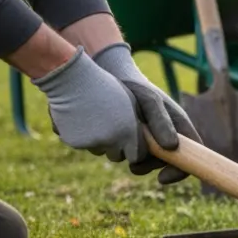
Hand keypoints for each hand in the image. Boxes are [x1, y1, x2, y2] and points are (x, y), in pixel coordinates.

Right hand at [32, 46, 148, 163]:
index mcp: (129, 131)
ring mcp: (92, 143)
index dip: (136, 148)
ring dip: (99, 142)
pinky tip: (82, 120)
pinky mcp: (74, 143)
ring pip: (99, 151)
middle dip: (117, 147)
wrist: (72, 80)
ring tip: (97, 120)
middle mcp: (111, 141)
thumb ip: (144, 124)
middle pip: (117, 156)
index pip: (138, 155)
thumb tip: (164, 144)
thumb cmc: (108, 88)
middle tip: (113, 129)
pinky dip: (83, 137)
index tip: (134, 140)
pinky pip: (82, 145)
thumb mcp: (132, 103)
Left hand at [93, 43, 200, 184]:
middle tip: (134, 164)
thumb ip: (161, 121)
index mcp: (179, 128)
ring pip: (143, 162)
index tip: (162, 178)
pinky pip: (125, 156)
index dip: (181, 171)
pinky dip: (118, 153)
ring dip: (131, 160)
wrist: (110, 81)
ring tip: (119, 146)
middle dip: (149, 166)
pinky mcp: (128, 143)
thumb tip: (171, 147)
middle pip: (165, 164)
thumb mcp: (149, 101)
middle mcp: (165, 137)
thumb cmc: (136, 88)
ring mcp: (147, 142)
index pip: (192, 155)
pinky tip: (110, 140)